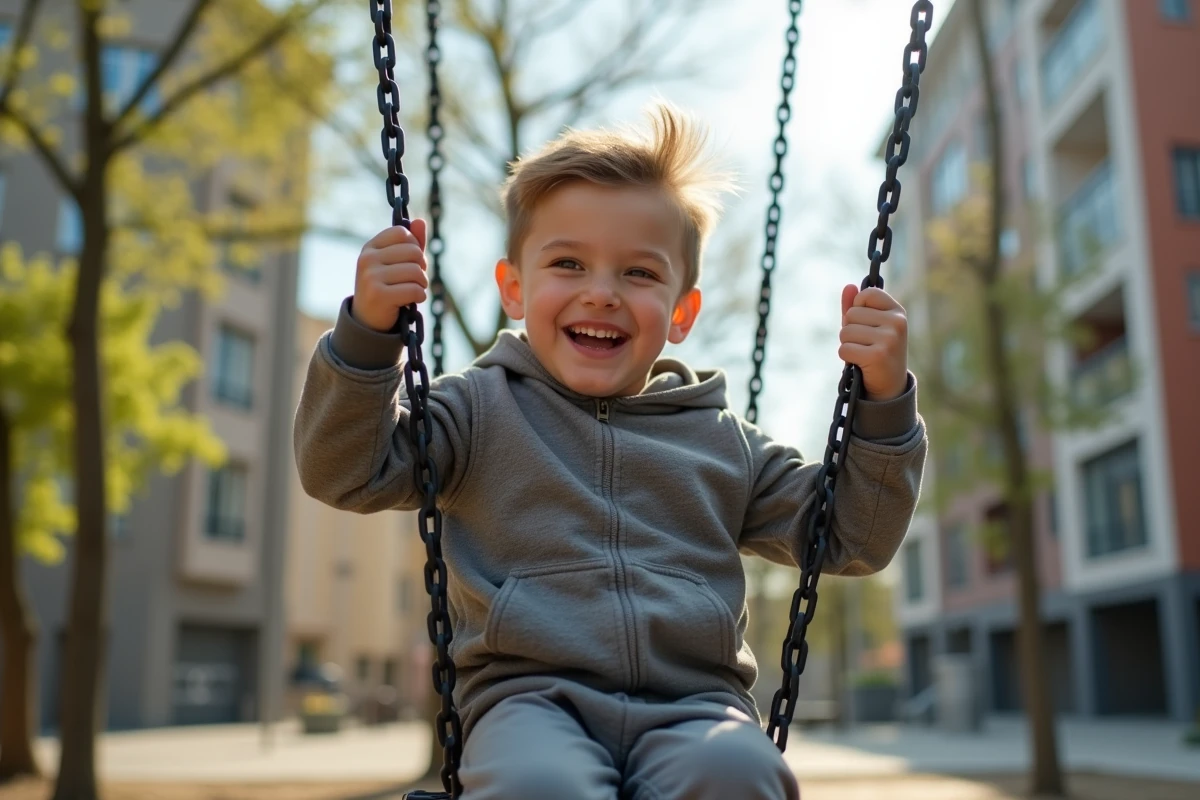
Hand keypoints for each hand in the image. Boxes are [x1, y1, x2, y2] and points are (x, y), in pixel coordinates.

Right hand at [352, 219, 428, 332]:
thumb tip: (420, 221)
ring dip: (422, 284)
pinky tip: (411, 302)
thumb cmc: (386, 288)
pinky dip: (419, 297)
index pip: (403, 233)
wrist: (368, 321)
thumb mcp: (395, 264)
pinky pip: (414, 290)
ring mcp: (371, 277)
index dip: (414, 247)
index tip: (411, 262)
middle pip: (414, 252)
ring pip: (416, 272)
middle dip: (421, 268)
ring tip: (414, 291)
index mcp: (370, 247)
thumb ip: (410, 244)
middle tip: (416, 280)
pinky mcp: (379, 295)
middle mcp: (367, 259)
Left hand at [838, 284, 908, 401]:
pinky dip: (847, 358)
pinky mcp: (877, 356)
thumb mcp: (870, 326)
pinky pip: (844, 349)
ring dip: (847, 344)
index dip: (857, 308)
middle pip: (851, 314)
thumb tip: (849, 286)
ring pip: (845, 332)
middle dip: (850, 330)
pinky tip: (861, 363)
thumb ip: (856, 307)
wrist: (889, 386)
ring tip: (863, 353)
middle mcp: (897, 322)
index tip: (866, 323)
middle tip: (865, 344)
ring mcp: (889, 339)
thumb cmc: (877, 352)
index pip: (867, 294)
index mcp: (897, 311)